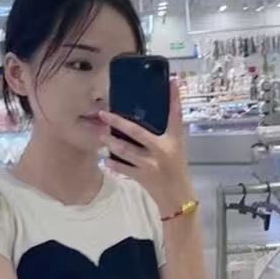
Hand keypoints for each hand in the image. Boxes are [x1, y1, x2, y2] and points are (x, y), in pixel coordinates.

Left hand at [99, 79, 193, 219]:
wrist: (177, 196)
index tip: (172, 81)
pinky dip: (113, 164)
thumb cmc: (177, 166)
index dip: (173, 99)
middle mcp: (159, 151)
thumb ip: (173, 121)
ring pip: (125, 151)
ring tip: (100, 134)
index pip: (174, 116)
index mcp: (170, 141)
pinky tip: (105, 159)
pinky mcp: (140, 177)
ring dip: (111, 143)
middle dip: (118, 123)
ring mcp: (148, 165)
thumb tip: (171, 93)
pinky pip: (123, 169)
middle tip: (103, 114)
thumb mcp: (179, 144)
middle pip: (136, 133)